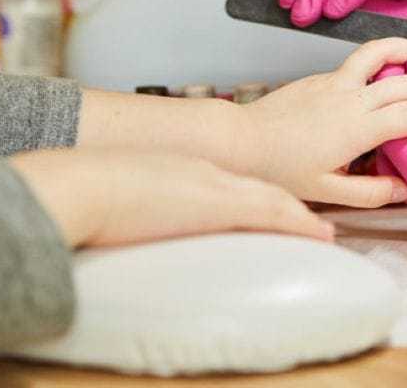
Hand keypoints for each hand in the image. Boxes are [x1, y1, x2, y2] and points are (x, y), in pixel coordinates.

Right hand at [11, 149, 334, 247]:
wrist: (81, 184)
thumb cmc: (91, 191)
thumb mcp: (125, 192)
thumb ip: (142, 199)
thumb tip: (138, 216)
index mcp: (187, 172)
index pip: (235, 185)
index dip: (261, 196)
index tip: (277, 207)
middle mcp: (208, 174)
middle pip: (262, 189)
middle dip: (290, 203)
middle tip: (315, 219)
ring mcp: (215, 187)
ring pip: (274, 199)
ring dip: (302, 216)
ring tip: (325, 231)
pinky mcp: (218, 204)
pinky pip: (272, 213)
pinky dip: (301, 224)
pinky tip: (323, 234)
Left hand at [241, 38, 406, 207]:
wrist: (240, 141)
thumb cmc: (278, 167)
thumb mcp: (328, 192)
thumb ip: (372, 193)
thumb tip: (404, 189)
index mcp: (357, 128)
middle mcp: (350, 98)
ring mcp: (334, 82)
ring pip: (381, 53)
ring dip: (406, 54)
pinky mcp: (321, 77)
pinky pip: (358, 62)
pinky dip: (379, 65)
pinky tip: (378, 85)